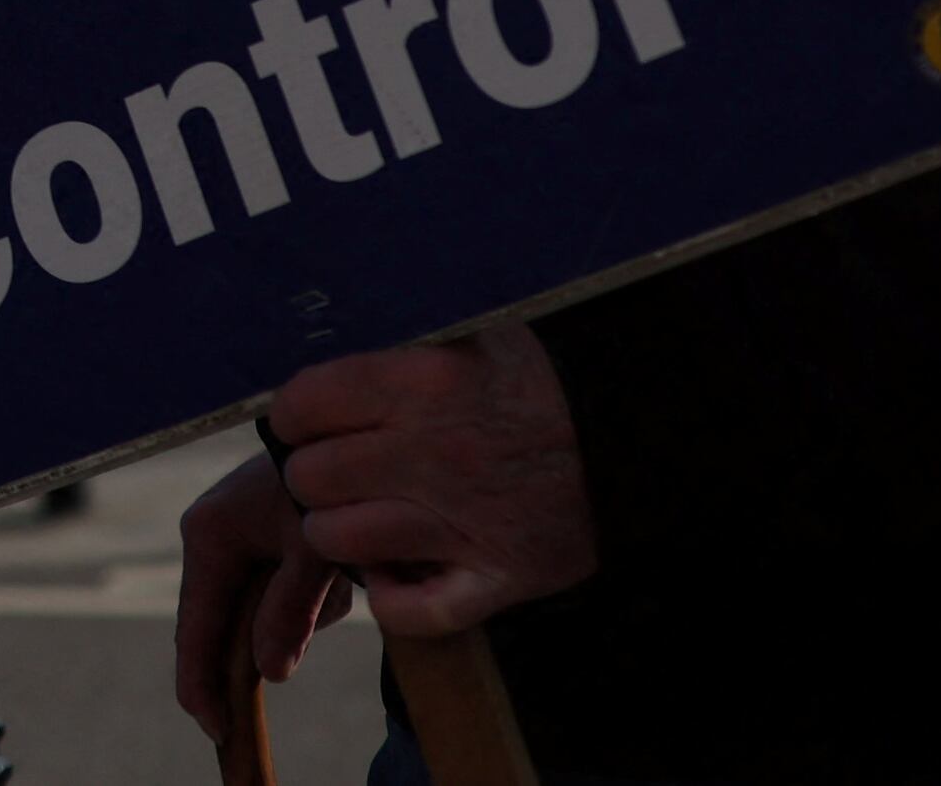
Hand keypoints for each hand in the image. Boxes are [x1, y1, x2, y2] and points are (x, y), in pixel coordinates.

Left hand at [171, 323, 592, 730]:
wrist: (645, 434)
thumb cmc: (546, 376)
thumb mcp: (475, 328)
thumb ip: (401, 341)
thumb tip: (324, 333)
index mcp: (425, 381)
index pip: (303, 404)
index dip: (296, 415)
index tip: (309, 420)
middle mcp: (436, 453)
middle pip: (311, 477)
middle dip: (312, 475)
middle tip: (337, 471)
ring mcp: (468, 522)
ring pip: (339, 541)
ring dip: (339, 533)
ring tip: (362, 517)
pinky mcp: (504, 577)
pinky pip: (412, 611)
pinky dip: (393, 600)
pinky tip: (397, 573)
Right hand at [171, 449, 350, 735]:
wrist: (345, 436)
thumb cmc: (324, 486)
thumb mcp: (313, 552)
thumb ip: (288, 611)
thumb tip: (269, 673)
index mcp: (208, 536)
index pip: (195, 627)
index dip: (201, 684)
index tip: (215, 729)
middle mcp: (210, 537)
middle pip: (216, 625)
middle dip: (247, 656)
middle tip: (242, 722)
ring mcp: (234, 538)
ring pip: (251, 610)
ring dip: (290, 618)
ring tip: (331, 589)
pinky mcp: (259, 538)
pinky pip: (273, 591)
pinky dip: (302, 599)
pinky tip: (331, 578)